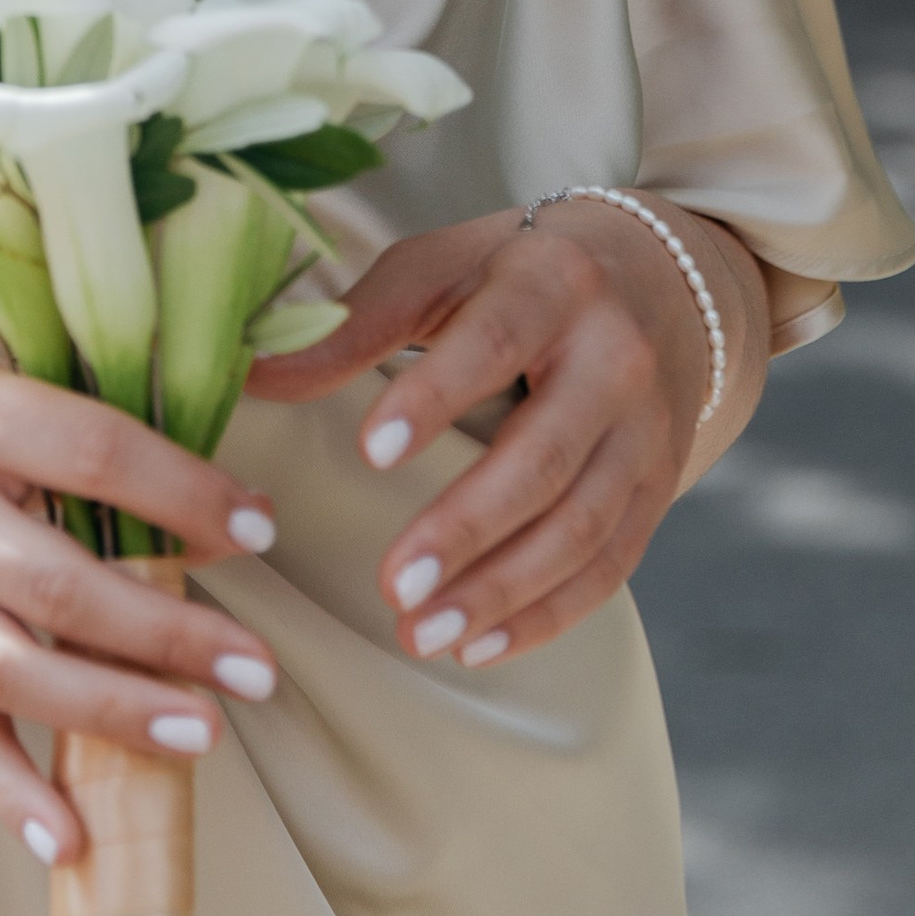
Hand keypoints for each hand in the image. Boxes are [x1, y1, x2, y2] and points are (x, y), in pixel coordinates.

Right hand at [0, 334, 284, 865]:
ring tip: (202, 734)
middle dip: (165, 633)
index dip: (183, 495)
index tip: (261, 529)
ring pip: (7, 667)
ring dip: (109, 710)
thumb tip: (221, 518)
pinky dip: (12, 791)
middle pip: (52, 581)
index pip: (92, 454)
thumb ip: (88, 433)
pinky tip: (72, 842)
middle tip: (256, 668)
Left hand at [243, 199, 763, 670]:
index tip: (370, 452)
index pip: (493, 342)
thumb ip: (355, 323)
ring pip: (581, 526)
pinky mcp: (660, 487)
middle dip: (467, 529)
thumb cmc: (517, 273)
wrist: (662, 280)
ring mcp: (647, 430)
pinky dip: (547, 615)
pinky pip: (611, 564)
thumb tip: (252, 377)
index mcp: (553, 283)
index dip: (434, 398)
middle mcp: (615, 357)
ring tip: (421, 635)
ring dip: (500, 592)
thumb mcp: (442, 269)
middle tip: (393, 586)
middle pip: (543, 457)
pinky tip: (482, 646)